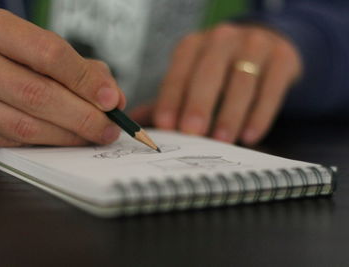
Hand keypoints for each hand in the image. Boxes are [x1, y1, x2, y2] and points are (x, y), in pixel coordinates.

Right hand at [0, 7, 125, 160]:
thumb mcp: (35, 50)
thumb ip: (78, 68)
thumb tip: (112, 98)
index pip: (49, 53)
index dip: (85, 80)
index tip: (111, 100)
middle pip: (38, 94)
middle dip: (83, 117)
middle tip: (108, 128)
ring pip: (24, 126)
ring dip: (67, 137)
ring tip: (90, 136)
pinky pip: (9, 144)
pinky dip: (43, 146)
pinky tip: (60, 141)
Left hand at [132, 23, 301, 144]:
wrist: (264, 46)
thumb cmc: (220, 70)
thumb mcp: (193, 77)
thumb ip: (169, 99)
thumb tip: (137, 122)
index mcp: (194, 45)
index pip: (179, 72)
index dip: (171, 99)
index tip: (166, 125)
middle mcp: (222, 40)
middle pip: (209, 73)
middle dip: (199, 104)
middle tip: (192, 132)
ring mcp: (254, 45)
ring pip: (242, 81)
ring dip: (230, 114)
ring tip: (221, 140)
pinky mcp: (282, 58)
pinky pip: (271, 88)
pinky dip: (260, 114)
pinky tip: (250, 135)